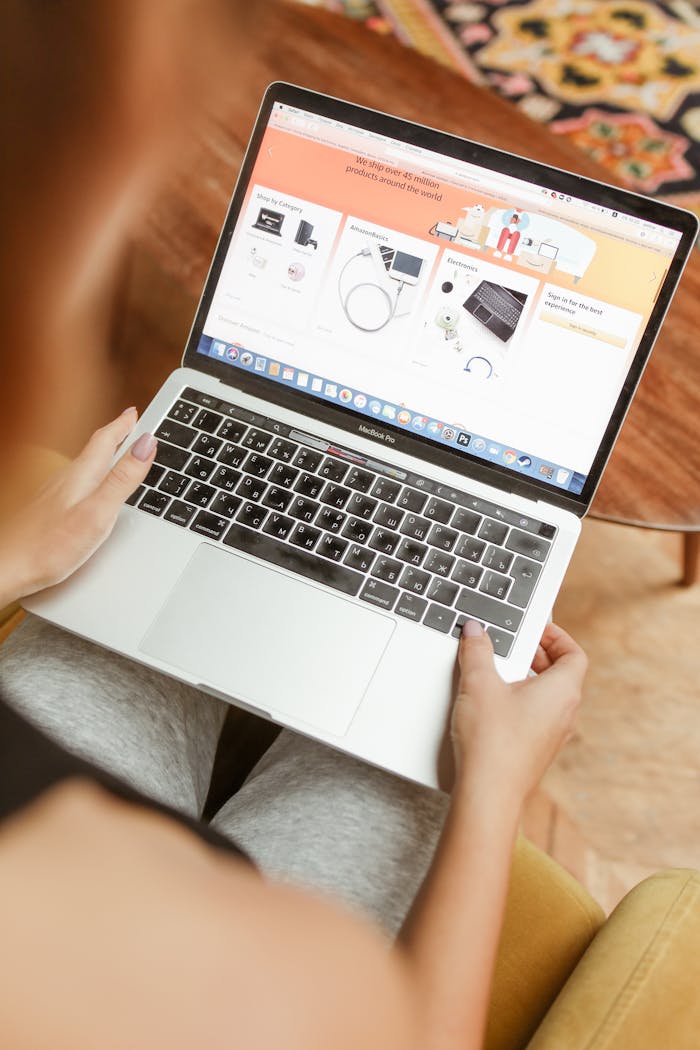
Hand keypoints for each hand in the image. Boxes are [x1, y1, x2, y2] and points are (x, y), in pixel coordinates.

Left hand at [0, 408, 155, 604]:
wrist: (9, 568)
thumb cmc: (51, 546)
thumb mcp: (99, 511)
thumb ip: (124, 477)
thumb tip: (147, 443)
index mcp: (82, 476)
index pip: (106, 440)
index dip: (123, 425)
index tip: (135, 412)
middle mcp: (66, 479)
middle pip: (95, 450)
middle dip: (115, 436)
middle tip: (129, 426)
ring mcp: (55, 494)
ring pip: (85, 466)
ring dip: (104, 455)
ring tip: (117, 453)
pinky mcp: (50, 510)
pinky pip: (76, 482)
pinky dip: (92, 475)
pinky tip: (91, 488)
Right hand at [451, 621, 586, 804]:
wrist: (488, 795)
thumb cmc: (492, 741)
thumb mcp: (480, 684)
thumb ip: (478, 651)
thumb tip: (476, 630)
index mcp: (562, 691)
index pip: (573, 653)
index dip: (556, 636)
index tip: (535, 628)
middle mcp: (565, 713)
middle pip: (562, 673)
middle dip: (537, 654)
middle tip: (512, 645)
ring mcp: (553, 735)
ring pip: (549, 696)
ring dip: (528, 678)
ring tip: (499, 671)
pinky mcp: (537, 750)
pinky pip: (537, 716)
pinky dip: (522, 701)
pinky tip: (493, 702)